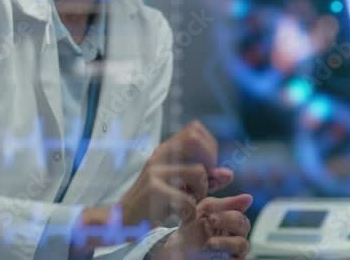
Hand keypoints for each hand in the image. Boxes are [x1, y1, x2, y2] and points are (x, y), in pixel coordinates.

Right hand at [120, 121, 234, 226]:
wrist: (120, 221)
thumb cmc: (152, 203)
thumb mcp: (179, 187)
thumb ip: (205, 180)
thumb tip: (228, 174)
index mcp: (165, 150)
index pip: (195, 129)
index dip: (210, 146)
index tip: (209, 167)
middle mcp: (160, 155)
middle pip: (196, 140)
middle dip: (209, 163)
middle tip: (204, 184)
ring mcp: (155, 171)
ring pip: (198, 173)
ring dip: (200, 193)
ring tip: (188, 203)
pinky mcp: (153, 190)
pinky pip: (187, 201)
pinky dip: (189, 213)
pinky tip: (180, 216)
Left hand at [151, 194, 253, 259]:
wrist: (179, 250)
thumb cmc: (192, 229)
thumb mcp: (201, 212)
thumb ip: (220, 204)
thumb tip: (249, 198)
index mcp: (231, 218)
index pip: (240, 209)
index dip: (230, 207)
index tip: (212, 213)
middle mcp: (237, 233)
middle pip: (244, 224)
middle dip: (227, 221)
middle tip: (211, 221)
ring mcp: (235, 250)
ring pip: (242, 244)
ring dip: (225, 242)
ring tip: (209, 243)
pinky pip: (238, 259)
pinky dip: (225, 254)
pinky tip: (211, 251)